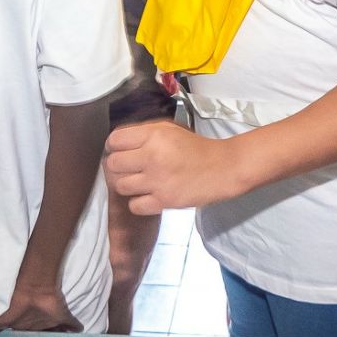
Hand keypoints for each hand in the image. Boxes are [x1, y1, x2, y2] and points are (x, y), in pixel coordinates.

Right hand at [0, 283, 80, 336]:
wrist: (34, 284)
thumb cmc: (15, 301)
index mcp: (20, 323)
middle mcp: (34, 322)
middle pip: (38, 336)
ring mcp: (49, 318)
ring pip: (54, 332)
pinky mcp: (63, 314)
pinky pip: (72, 324)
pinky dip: (76, 329)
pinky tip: (79, 335)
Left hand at [104, 120, 247, 216]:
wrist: (223, 168)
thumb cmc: (195, 148)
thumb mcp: (169, 129)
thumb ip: (143, 133)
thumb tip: (116, 143)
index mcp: (153, 135)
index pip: (114, 140)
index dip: (114, 146)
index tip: (121, 151)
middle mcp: (152, 156)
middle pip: (113, 164)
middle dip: (119, 166)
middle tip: (131, 168)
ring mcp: (157, 180)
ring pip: (120, 186)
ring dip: (128, 185)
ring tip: (140, 182)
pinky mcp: (164, 201)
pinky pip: (134, 206)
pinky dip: (139, 203)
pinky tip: (148, 196)